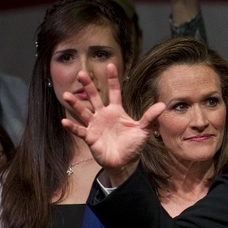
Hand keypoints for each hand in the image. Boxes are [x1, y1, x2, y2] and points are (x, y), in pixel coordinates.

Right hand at [62, 63, 164, 185]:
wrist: (125, 162)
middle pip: (95, 97)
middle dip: (89, 86)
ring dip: (75, 104)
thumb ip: (150, 117)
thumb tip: (162, 105)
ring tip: (66, 94)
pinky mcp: (90, 138)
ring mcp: (95, 126)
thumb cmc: (133, 144)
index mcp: (116, 111)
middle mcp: (104, 115)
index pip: (114, 91)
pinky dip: (72, 127)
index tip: (110, 65)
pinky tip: (64, 121)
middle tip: (81, 73)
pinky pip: (80, 130)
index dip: (112, 79)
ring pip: (83, 112)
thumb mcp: (143, 129)